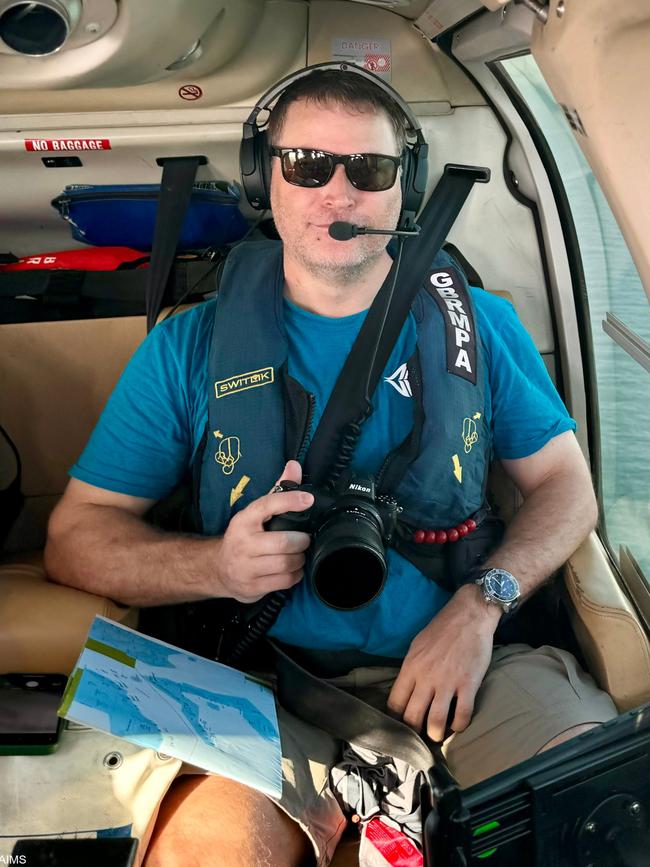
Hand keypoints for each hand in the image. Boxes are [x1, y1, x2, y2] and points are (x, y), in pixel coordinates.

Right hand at [214, 460, 312, 602]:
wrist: (217, 568)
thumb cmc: (244, 537)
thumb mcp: (256, 513)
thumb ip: (278, 490)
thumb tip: (294, 465)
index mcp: (243, 520)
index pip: (267, 505)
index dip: (290, 500)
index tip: (308, 500)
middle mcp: (242, 543)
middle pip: (283, 542)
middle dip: (300, 541)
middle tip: (304, 540)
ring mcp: (245, 567)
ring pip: (285, 563)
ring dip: (299, 559)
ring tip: (299, 554)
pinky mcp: (252, 587)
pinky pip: (284, 581)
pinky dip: (295, 575)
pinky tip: (293, 569)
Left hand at [387, 584, 500, 740]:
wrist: (469, 615)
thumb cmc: (442, 629)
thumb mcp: (417, 646)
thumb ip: (412, 669)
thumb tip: (407, 689)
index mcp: (411, 667)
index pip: (395, 702)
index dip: (395, 719)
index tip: (400, 725)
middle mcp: (426, 678)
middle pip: (413, 717)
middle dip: (414, 732)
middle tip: (419, 736)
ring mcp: (448, 682)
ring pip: (436, 721)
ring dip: (436, 734)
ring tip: (438, 735)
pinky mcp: (468, 684)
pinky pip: (462, 715)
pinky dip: (459, 726)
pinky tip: (458, 725)